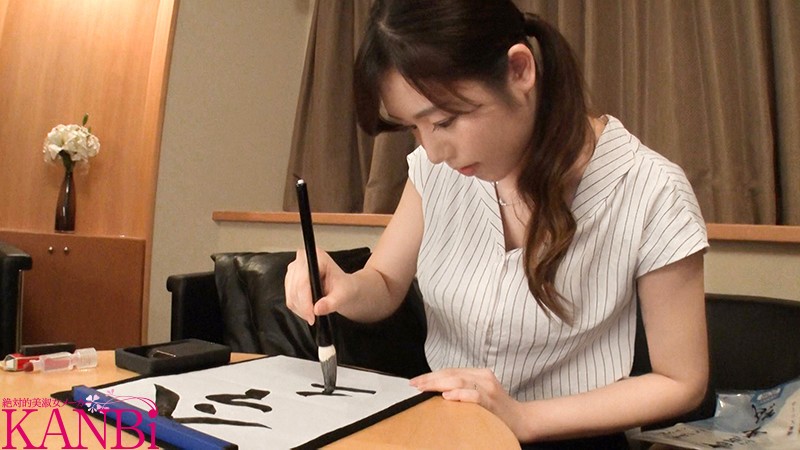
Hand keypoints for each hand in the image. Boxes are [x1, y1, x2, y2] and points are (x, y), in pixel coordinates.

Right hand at [284, 248, 352, 324]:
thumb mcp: (343, 295)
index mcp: (318, 257)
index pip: (303, 281)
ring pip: (291, 295)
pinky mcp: (290, 279)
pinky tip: (308, 310)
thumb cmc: (344, 287)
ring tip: (313, 315)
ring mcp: (294, 269)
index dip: (305, 300)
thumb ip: (331, 302)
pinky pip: (289, 298)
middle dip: (304, 307)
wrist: (343, 288)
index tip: (311, 315)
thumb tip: (318, 309)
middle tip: (313, 318)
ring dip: (300, 309)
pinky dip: (298, 308)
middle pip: (295, 288)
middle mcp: (303, 260)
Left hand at [410, 368, 526, 438]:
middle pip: (452, 373)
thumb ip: (462, 389)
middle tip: (414, 385)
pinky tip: (447, 396)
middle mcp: (483, 377)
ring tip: (424, 388)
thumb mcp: (479, 394)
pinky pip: (474, 395)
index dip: (431, 375)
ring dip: (439, 384)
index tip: (415, 381)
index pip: (450, 371)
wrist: (522, 420)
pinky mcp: (492, 401)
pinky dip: (459, 394)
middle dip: (430, 379)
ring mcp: (488, 388)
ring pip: (460, 380)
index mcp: (479, 374)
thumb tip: (437, 391)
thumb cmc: (498, 410)